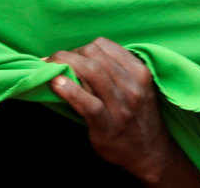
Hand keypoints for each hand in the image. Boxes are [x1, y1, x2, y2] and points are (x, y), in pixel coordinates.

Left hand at [47, 38, 176, 183]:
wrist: (151, 153)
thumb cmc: (137, 116)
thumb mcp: (136, 87)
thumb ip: (114, 71)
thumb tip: (77, 56)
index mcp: (139, 72)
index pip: (103, 45)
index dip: (80, 48)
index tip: (69, 57)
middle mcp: (132, 86)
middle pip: (93, 54)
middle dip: (68, 55)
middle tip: (54, 63)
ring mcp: (121, 106)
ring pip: (90, 71)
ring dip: (63, 65)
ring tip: (48, 69)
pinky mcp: (108, 125)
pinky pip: (87, 103)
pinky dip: (68, 90)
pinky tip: (55, 84)